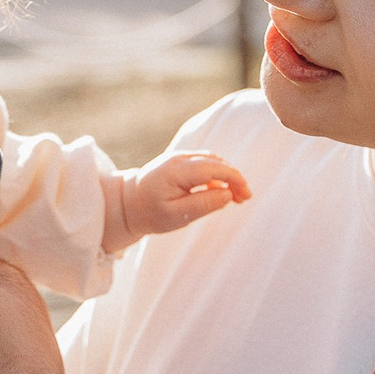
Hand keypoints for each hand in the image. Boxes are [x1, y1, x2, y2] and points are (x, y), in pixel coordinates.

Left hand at [116, 150, 250, 245]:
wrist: (128, 203)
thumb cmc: (151, 212)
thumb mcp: (176, 215)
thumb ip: (203, 204)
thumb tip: (228, 194)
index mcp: (177, 171)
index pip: (213, 168)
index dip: (234, 178)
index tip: (246, 194)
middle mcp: (179, 159)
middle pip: (216, 162)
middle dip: (234, 178)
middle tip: (245, 199)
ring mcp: (180, 158)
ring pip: (212, 161)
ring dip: (228, 176)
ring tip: (237, 197)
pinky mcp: (181, 162)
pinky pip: (205, 164)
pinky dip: (218, 175)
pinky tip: (222, 191)